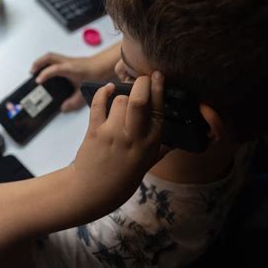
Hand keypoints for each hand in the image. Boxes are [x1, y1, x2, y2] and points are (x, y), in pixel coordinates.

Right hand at [31, 52, 113, 111]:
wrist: (105, 65)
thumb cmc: (97, 75)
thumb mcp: (84, 91)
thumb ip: (74, 101)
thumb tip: (63, 108)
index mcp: (70, 68)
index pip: (54, 69)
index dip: (45, 74)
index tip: (38, 81)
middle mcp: (68, 62)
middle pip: (49, 57)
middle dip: (38, 64)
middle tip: (31, 72)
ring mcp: (68, 60)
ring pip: (51, 57)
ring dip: (42, 62)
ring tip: (36, 71)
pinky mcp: (69, 62)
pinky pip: (55, 60)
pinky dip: (48, 64)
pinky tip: (48, 72)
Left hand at [69, 72, 167, 211]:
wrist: (91, 192)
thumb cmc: (121, 180)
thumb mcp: (146, 166)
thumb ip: (160, 151)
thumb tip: (176, 142)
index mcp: (150, 145)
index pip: (159, 111)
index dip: (159, 89)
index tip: (158, 74)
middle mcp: (133, 138)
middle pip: (139, 100)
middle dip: (141, 83)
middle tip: (141, 78)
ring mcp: (113, 134)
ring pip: (119, 100)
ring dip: (121, 95)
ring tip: (122, 99)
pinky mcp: (94, 132)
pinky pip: (98, 105)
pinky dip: (102, 93)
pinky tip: (106, 89)